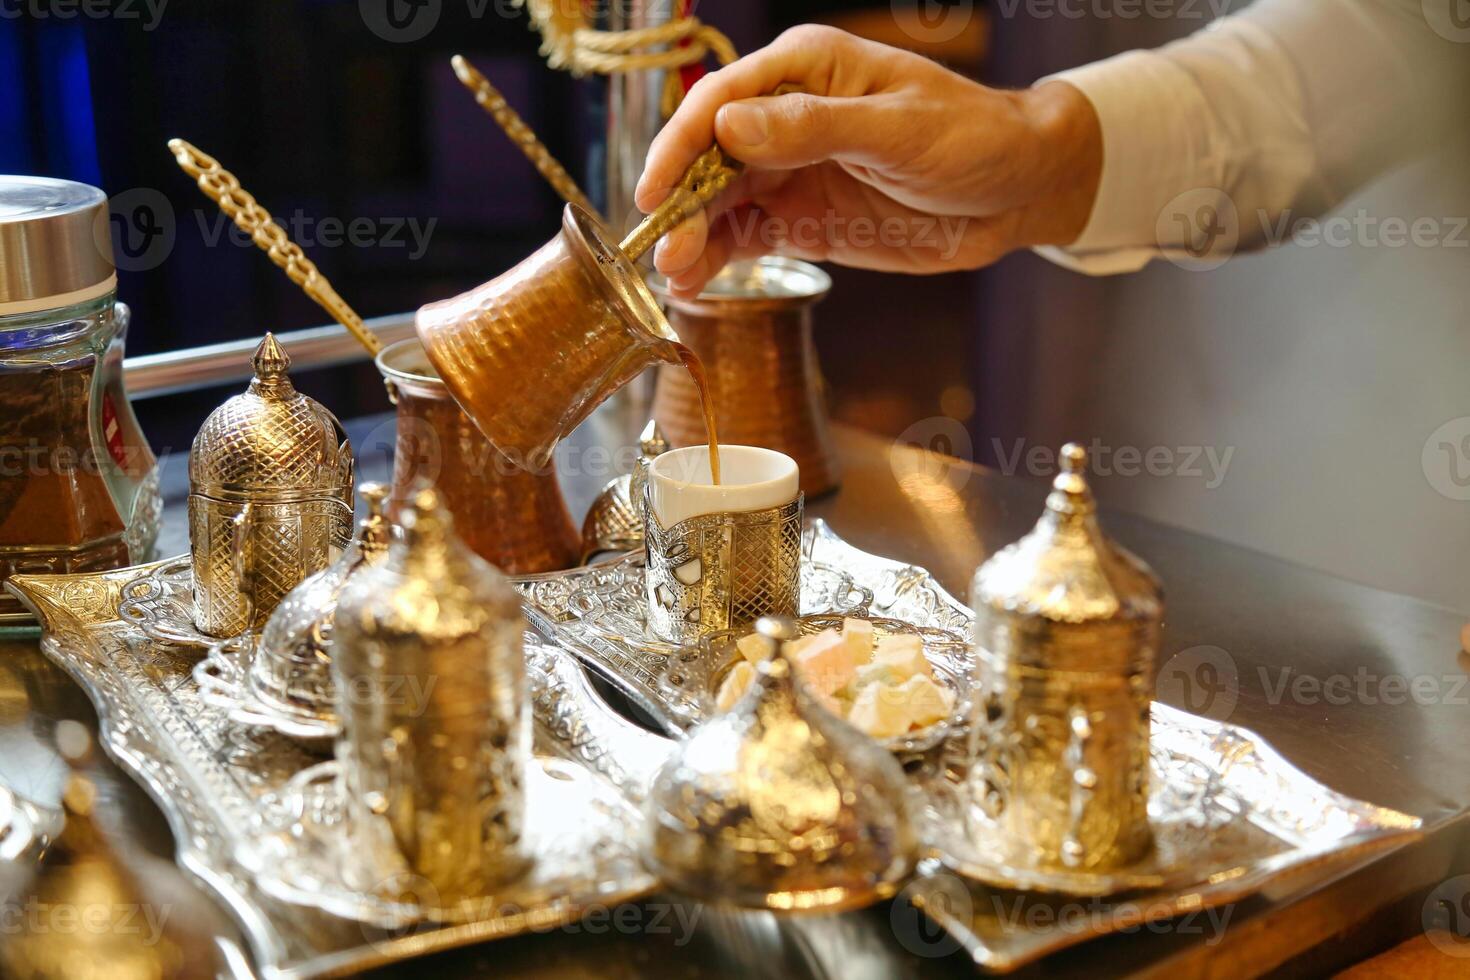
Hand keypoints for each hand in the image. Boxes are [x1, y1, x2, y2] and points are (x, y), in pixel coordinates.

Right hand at [635, 25, 1102, 296]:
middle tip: (663, 250)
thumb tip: (730, 125)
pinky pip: (744, 238)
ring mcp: (788, 171)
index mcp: (804, 70)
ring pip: (718, 203)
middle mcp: (783, 117)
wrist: (1017, 190)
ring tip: (673, 276)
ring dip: (691, 236)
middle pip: (708, 157)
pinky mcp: (800, 219)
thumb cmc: (972, 137)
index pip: (722, 101)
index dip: (680, 145)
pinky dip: (716, 260)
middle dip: (680, 202)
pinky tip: (693, 285)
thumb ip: (814, 128)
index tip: (656, 191)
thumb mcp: (897, 131)